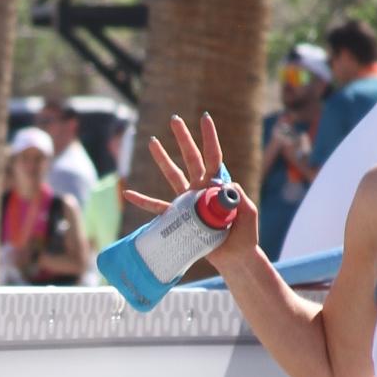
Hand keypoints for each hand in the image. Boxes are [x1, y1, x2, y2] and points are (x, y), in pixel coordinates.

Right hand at [123, 112, 258, 272]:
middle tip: (174, 119)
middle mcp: (201, 188)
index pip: (213, 157)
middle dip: (183, 139)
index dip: (209, 138)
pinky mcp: (179, 218)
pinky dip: (142, 202)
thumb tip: (224, 183)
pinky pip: (157, 209)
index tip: (205, 118)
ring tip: (153, 141)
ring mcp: (188, 202)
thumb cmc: (244, 235)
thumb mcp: (248, 213)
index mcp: (218, 185)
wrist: (234, 258)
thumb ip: (239, 197)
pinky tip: (128, 193)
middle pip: (191, 159)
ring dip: (162, 159)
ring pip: (173, 175)